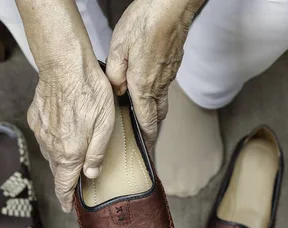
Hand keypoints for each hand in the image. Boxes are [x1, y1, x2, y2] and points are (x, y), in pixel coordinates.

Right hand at [27, 61, 115, 212]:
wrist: (65, 66)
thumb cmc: (90, 93)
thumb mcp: (105, 126)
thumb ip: (97, 154)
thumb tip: (91, 174)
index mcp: (69, 153)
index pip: (64, 185)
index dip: (66, 200)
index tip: (68, 208)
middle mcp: (51, 146)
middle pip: (58, 170)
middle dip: (67, 178)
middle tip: (76, 180)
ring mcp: (41, 131)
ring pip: (51, 152)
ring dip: (61, 156)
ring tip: (74, 152)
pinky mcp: (36, 117)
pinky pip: (45, 135)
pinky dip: (54, 138)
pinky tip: (64, 129)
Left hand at [107, 0, 202, 147]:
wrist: (172, 6)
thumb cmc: (145, 23)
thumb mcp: (118, 47)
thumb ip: (115, 74)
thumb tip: (116, 90)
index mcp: (144, 85)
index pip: (147, 122)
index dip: (146, 140)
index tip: (144, 153)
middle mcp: (160, 84)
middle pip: (158, 116)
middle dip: (151, 130)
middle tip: (143, 140)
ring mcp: (169, 74)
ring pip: (161, 101)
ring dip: (153, 112)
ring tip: (143, 118)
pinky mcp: (173, 64)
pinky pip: (164, 86)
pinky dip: (156, 94)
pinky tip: (147, 87)